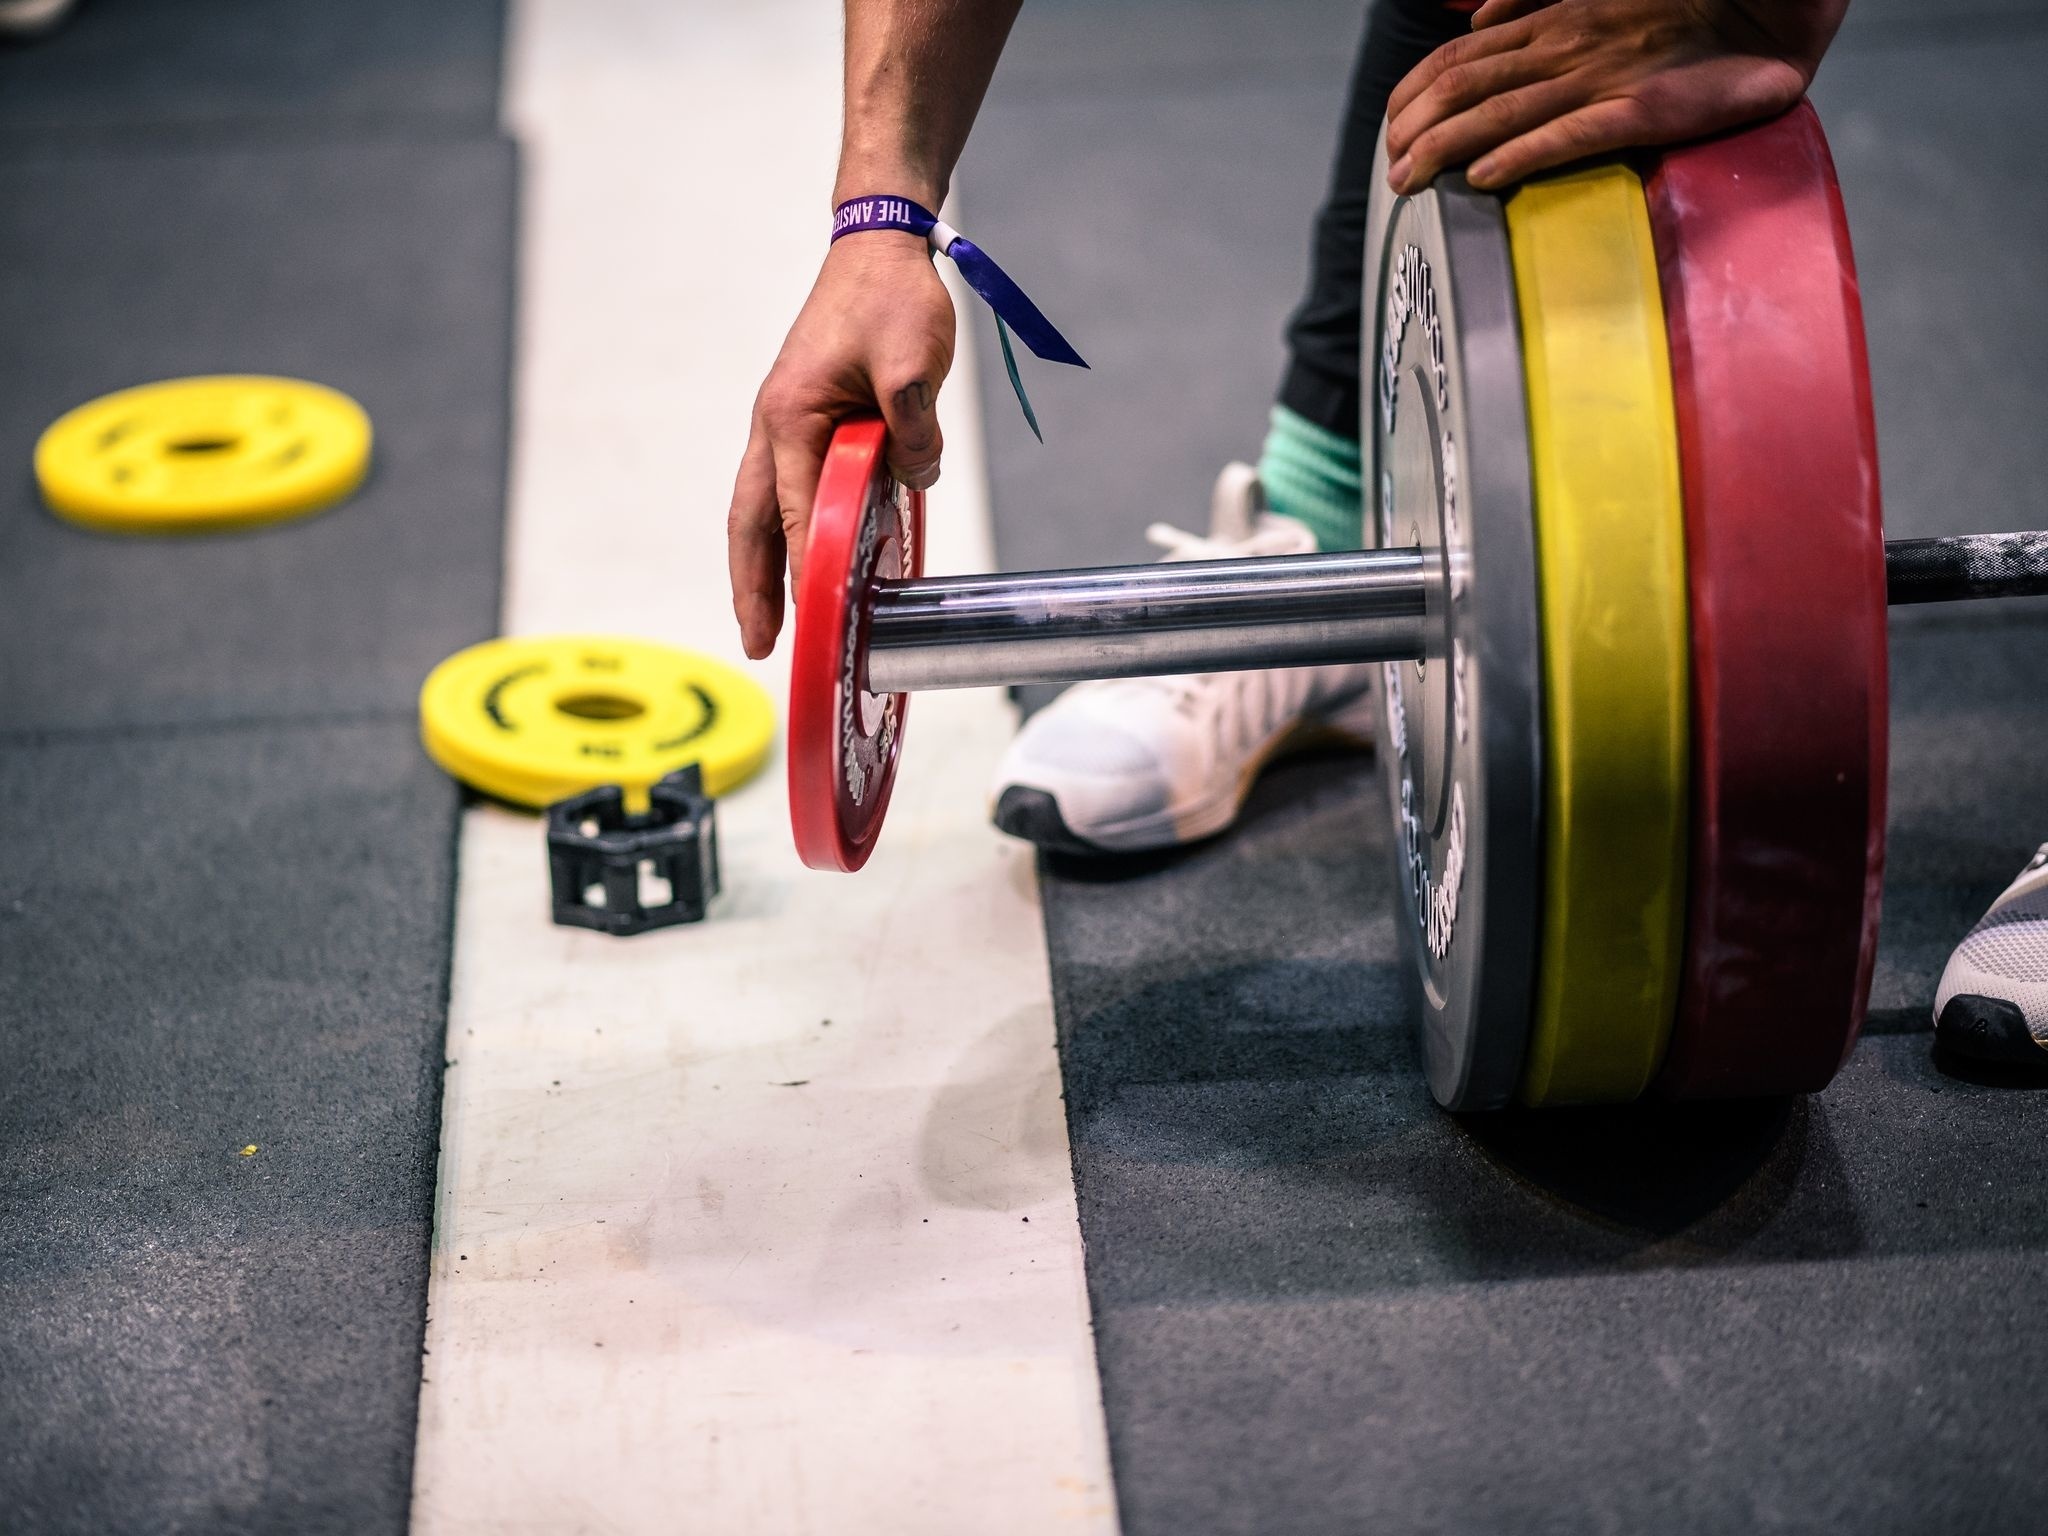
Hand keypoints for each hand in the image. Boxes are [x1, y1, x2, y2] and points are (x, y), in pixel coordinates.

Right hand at [727, 231, 954, 658]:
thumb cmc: (892, 297)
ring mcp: (785, 425)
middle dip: (753, 588)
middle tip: (758, 645)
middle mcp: (775, 427)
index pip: (793, 512)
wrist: (879, 243)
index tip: (812, 621)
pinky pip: (786, 490)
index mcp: (792, 417)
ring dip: (762, 567)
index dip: (801, 572)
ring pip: (759, 511)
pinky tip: (805, 562)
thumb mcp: (913, 364)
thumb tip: (912, 478)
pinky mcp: (806, 421)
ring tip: (769, 624)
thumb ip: (912, 430)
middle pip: (750, 524)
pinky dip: (786, 532)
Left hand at [1384, 0, 1850, 194]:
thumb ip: (1538, 7)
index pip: (1458, 59)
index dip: (1414, 95)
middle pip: (1463, 88)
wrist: (1773, 5)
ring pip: (1499, 113)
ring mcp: (1600, 77)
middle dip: (1414, 131)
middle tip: (1389, 171)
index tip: (1391, 130)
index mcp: (1553, 23)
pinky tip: (1483, 178)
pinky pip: (1568, 134)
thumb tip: (1477, 21)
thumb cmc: (1689, 6)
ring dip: (1444, 150)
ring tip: (1409, 181)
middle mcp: (1565, 47)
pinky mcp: (1640, 108)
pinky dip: (1519, 155)